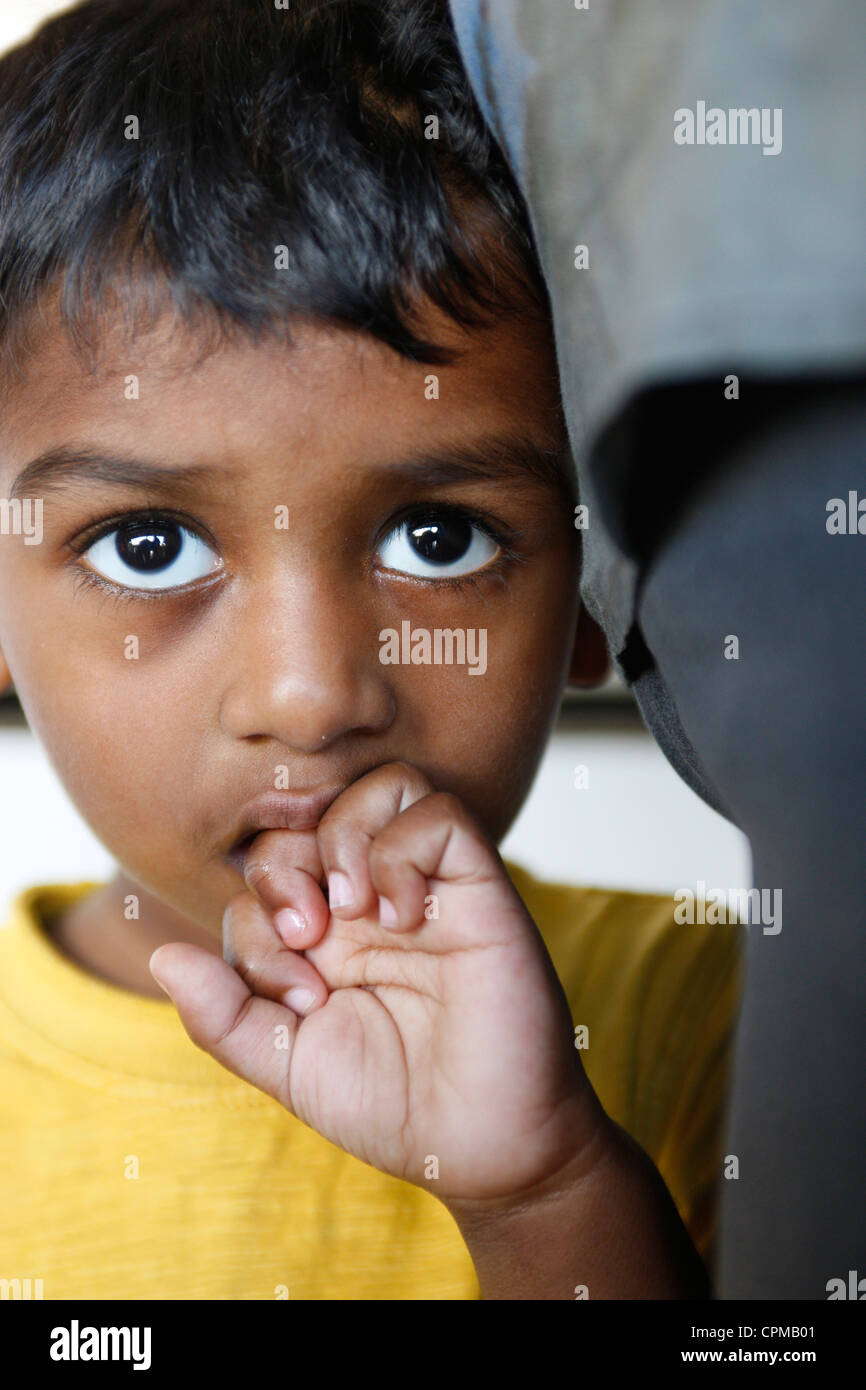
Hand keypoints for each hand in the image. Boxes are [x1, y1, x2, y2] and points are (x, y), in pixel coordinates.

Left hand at [149, 762, 609, 1207]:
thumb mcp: (284, 1063)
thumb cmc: (388, 1103)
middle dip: (285, 866)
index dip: (258, 913)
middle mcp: (372, 895)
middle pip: (309, 812)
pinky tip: (400, 916)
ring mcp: (426, 884)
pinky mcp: (479, 885)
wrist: (481, 1144)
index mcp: (324, 930)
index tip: (295, 994)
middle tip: (307, 935)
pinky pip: (439, 813)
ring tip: (352, 911)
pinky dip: (403, 850)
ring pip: (379, 787)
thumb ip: (221, 1015)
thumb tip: (162, 955)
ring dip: (344, 840)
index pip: (264, 866)